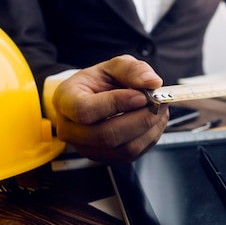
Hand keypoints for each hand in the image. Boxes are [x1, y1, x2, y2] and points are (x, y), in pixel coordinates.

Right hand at [52, 55, 168, 162]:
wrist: (95, 97)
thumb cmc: (100, 82)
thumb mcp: (114, 66)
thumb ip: (132, 70)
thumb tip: (152, 83)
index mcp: (66, 100)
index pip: (85, 110)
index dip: (116, 104)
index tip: (141, 95)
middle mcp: (71, 129)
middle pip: (107, 135)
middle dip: (141, 118)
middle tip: (159, 102)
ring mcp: (88, 147)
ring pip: (124, 148)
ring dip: (149, 128)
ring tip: (159, 109)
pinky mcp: (106, 158)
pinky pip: (133, 154)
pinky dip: (150, 137)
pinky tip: (153, 121)